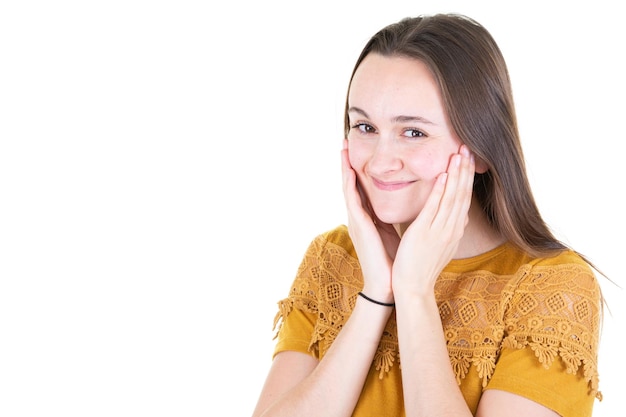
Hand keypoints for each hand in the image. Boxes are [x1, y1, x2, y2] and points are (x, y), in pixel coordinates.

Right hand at [341, 139, 396, 302]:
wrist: (390, 283)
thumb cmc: (394, 259)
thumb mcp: (394, 231)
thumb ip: (392, 216)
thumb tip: (403, 202)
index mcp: (368, 217)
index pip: (361, 187)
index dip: (358, 168)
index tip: (358, 149)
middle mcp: (359, 216)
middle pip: (351, 183)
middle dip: (347, 162)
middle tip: (345, 140)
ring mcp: (356, 220)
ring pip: (348, 188)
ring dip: (344, 167)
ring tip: (342, 148)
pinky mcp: (359, 226)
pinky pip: (353, 201)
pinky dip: (350, 184)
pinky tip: (349, 170)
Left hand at [391, 145, 474, 297]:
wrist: (413, 287)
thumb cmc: (422, 267)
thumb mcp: (442, 246)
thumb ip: (451, 230)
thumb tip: (462, 219)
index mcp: (454, 230)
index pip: (463, 199)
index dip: (467, 177)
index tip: (469, 159)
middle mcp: (451, 228)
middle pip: (462, 194)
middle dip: (465, 170)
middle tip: (467, 147)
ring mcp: (439, 231)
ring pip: (452, 197)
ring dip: (456, 174)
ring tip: (459, 153)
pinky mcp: (424, 233)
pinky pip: (434, 208)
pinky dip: (440, 190)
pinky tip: (443, 174)